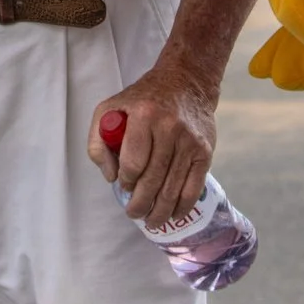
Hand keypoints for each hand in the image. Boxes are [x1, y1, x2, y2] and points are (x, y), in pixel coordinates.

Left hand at [87, 58, 217, 227]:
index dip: (126, 181)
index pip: (133, 163)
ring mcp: (189, 142)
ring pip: (173, 189)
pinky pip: (193, 187)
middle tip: (133, 213)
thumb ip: (99, 142)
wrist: (186, 82)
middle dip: (140, 204)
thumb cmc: (143, 99)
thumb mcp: (110, 108)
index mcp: (144, 116)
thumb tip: (110, 176)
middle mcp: (170, 128)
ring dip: (160, 212)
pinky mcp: (204, 152)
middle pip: (152, 181)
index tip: (123, 185)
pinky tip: (173, 214)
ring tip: (151, 221)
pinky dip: (182, 206)